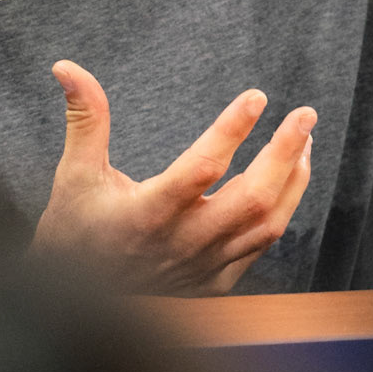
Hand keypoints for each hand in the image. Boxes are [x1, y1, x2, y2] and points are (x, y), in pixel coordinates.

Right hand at [32, 61, 315, 295]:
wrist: (76, 303)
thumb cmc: (76, 232)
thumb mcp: (76, 174)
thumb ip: (85, 119)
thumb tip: (68, 68)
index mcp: (148, 213)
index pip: (203, 167)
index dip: (232, 129)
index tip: (257, 97)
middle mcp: (182, 243)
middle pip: (253, 198)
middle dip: (285, 152)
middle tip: (304, 115)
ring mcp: (204, 267)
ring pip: (267, 224)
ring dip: (293, 181)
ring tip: (303, 142)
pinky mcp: (214, 282)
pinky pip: (260, 246)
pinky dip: (281, 211)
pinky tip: (286, 184)